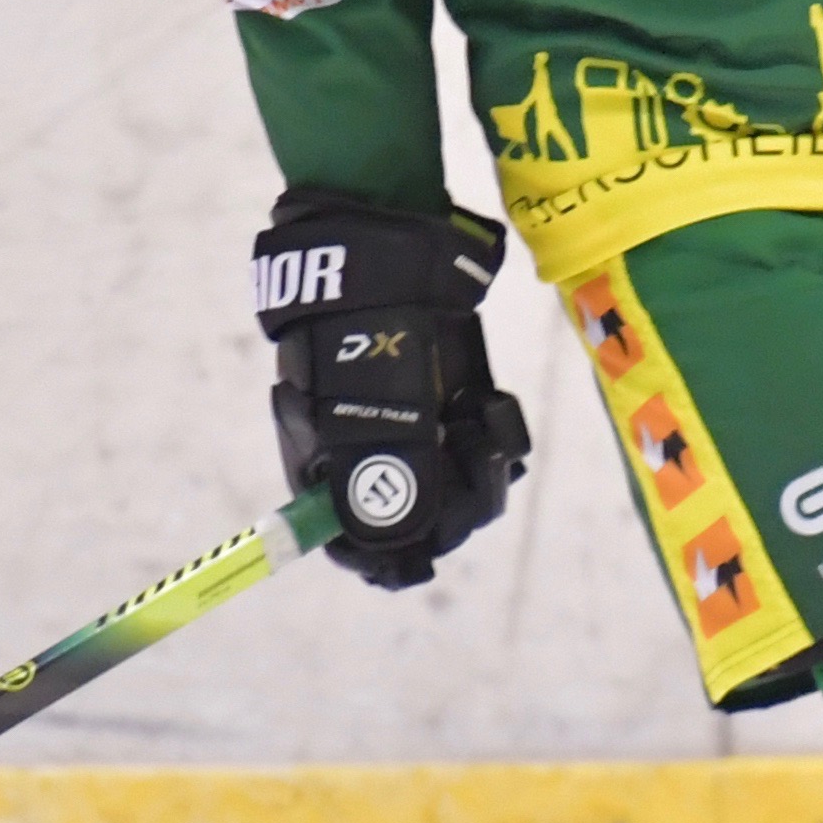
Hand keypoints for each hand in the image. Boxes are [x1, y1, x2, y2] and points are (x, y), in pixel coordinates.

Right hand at [255, 192, 531, 588]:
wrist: (379, 256)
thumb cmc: (349, 330)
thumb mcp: (350, 411)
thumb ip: (377, 481)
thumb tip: (398, 550)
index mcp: (327, 468)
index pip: (353, 546)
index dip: (384, 563)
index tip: (414, 565)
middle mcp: (374, 458)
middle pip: (421, 524)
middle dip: (454, 509)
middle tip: (471, 460)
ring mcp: (417, 430)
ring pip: (460, 490)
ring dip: (481, 474)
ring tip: (481, 429)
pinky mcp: (453, 402)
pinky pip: (484, 448)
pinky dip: (494, 441)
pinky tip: (489, 409)